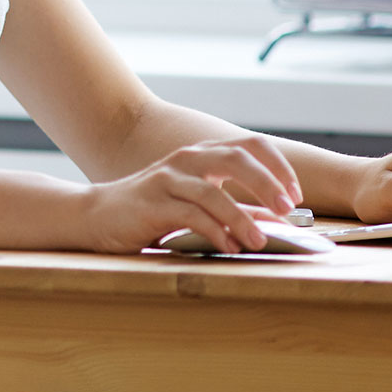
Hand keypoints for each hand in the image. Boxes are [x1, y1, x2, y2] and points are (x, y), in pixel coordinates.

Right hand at [77, 137, 302, 253]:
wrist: (96, 215)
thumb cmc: (151, 211)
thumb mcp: (198, 206)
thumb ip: (235, 210)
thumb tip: (276, 221)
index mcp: (202, 156)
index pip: (250, 145)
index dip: (278, 166)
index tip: (295, 195)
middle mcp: (186, 160)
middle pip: (236, 159)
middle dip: (267, 184)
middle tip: (287, 210)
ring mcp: (167, 179)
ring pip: (213, 192)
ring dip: (242, 218)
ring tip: (260, 241)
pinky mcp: (152, 204)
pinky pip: (190, 215)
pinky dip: (214, 232)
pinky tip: (228, 247)